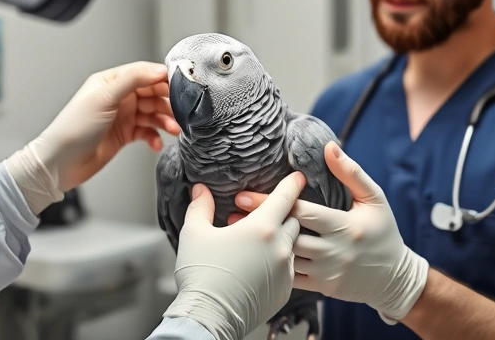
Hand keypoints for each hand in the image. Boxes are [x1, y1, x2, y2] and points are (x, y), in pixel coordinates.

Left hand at [6, 61, 180, 213]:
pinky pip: (147, 132)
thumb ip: (132, 79)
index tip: (181, 86)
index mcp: (111, 82)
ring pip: (153, 114)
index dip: (163, 78)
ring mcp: (122, 116)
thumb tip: (158, 69)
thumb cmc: (74, 128)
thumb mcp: (104, 97)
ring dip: (165, 121)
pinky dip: (155, 136)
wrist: (61, 163)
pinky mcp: (125, 134)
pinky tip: (156, 143)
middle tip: (180, 113)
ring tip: (173, 130)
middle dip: (168, 103)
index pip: (144, 73)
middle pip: (153, 94)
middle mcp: (118, 97)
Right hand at [163, 173, 305, 339]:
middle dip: (283, 213)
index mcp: (262, 227)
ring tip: (263, 241)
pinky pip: (288, 268)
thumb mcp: (195, 233)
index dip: (292, 184)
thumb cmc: (201, 274)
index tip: (299, 177)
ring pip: (292, 245)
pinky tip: (262, 264)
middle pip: (292, 220)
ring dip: (281, 239)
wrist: (209, 316)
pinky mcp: (285, 290)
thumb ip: (201, 207)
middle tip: (269, 213)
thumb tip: (201, 189)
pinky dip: (279, 262)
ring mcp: (285, 270)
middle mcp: (280, 247)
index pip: (285, 197)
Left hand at [231, 142, 428, 324]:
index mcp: (346, 226)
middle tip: (231, 215)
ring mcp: (327, 272)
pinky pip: (291, 278)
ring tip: (236, 235)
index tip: (245, 195)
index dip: (273, 202)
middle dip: (259, 225)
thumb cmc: (383, 232)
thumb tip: (329, 147)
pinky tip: (255, 257)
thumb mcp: (374, 198)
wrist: (393, 278)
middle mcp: (334, 251)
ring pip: (287, 259)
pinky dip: (273, 267)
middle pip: (288, 235)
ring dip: (261, 247)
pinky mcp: (322, 287)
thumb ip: (351, 172)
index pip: (302, 212)